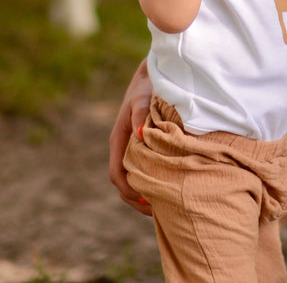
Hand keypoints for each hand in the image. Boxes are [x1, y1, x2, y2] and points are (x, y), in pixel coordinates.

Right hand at [108, 62, 154, 215]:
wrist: (153, 74)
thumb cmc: (148, 88)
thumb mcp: (143, 100)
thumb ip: (141, 116)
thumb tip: (140, 134)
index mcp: (119, 139)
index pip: (117, 175)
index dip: (130, 191)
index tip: (147, 201)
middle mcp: (123, 146)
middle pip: (124, 183)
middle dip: (137, 200)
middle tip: (160, 212)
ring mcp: (132, 147)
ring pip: (134, 178)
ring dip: (145, 193)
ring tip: (165, 206)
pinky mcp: (143, 146)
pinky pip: (143, 169)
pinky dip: (152, 181)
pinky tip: (169, 186)